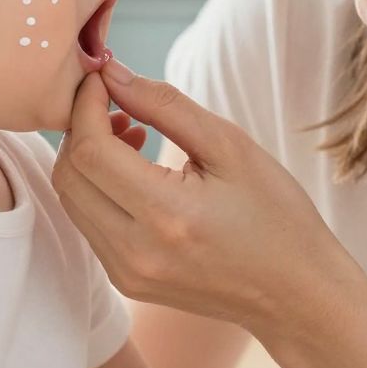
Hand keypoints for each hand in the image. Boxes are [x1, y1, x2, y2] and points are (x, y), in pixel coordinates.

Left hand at [53, 59, 359, 337]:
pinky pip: (87, 223)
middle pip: (69, 175)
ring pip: (72, 199)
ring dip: (87, 158)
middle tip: (116, 103)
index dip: (86, 106)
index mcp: (167, 215)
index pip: (90, 150)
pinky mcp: (126, 282)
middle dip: (80, 128)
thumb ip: (165, 105)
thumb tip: (112, 72)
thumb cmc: (276, 215)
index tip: (102, 79)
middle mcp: (136, 252)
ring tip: (131, 134)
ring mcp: (127, 273)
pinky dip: (97, 187)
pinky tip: (135, 171)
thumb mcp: (230, 147)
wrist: (297, 295)